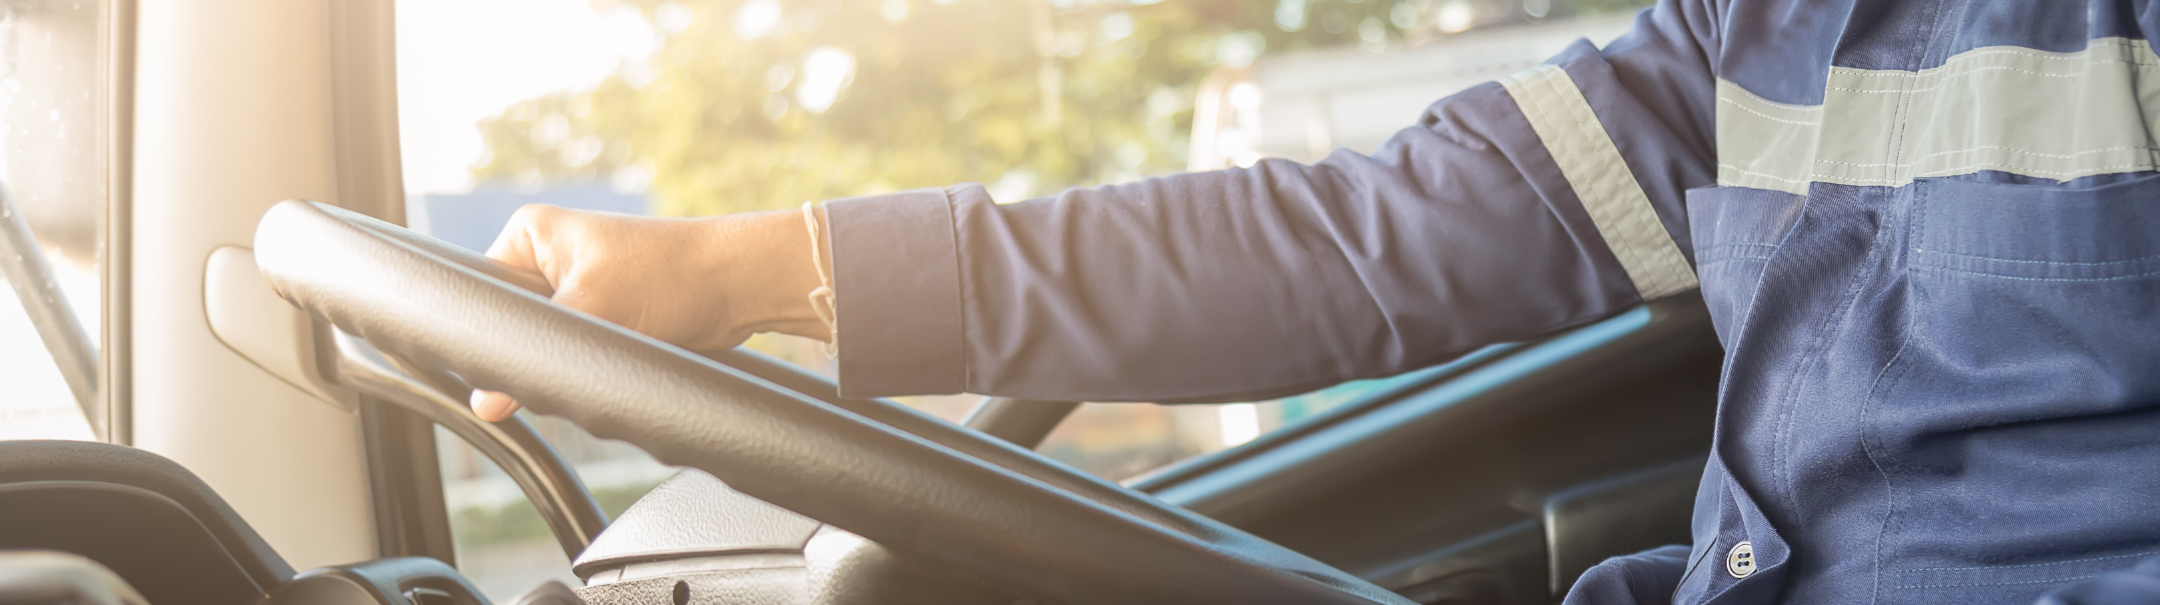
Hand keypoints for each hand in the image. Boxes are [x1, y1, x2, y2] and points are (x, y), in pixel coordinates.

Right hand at [467, 204, 824, 420]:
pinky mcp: (603, 323)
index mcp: (530, 235)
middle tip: (561, 358)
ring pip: (544, 347)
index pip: (481, 293)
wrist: (737, 288)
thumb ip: (537, 352)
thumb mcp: (592, 308)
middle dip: (532, 351)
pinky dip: (586, 369)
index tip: (501, 363)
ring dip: (563, 363)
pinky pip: (575, 357)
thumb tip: (488, 403)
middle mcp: (548, 261)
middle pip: (512, 326)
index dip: (488, 332)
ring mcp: (575, 294)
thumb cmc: (671, 273)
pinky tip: (602, 370)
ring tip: (593, 355)